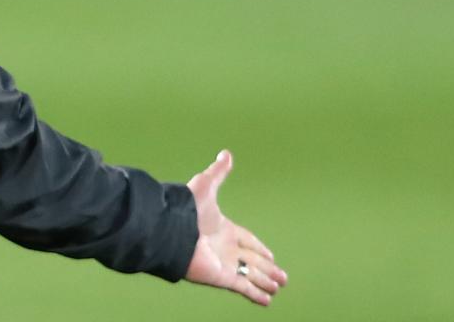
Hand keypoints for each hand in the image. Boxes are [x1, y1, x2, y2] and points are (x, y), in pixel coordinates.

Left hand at [184, 150, 287, 305]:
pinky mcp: (221, 277)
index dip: (258, 247)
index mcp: (223, 229)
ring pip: (251, 275)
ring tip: (278, 287)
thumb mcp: (206, 185)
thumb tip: (226, 153)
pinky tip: (267, 300)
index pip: (246, 240)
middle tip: (282, 277)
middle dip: (267, 268)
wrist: (171, 229)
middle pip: (252, 260)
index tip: (270, 254)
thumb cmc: (186, 208)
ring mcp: (223, 264)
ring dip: (264, 281)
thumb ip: (217, 172)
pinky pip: (243, 287)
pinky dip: (255, 294)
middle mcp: (224, 248)